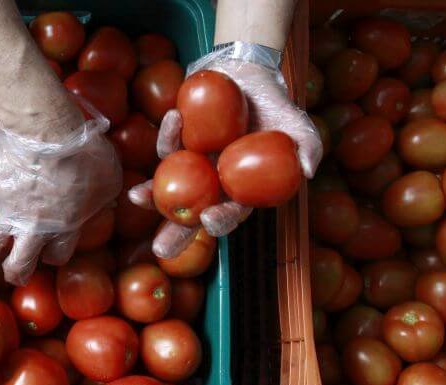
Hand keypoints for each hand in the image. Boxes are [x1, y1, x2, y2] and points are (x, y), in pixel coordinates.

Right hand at [0, 107, 121, 285]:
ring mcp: (8, 208)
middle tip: (16, 273)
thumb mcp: (110, 179)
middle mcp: (32, 226)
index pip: (56, 257)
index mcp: (64, 228)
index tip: (56, 249)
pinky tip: (0, 186)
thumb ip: (104, 198)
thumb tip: (104, 202)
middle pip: (17, 265)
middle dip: (16, 273)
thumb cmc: (84, 154)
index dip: (56, 255)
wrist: (45, 128)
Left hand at [129, 42, 321, 257]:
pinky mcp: (178, 142)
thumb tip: (308, 171)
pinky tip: (172, 118)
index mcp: (242, 188)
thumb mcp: (298, 123)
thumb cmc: (274, 104)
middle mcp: (214, 182)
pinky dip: (167, 135)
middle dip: (176, 233)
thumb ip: (308, 145)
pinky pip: (167, 145)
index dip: (222, 220)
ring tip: (137, 197)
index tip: (210, 220)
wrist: (247, 73)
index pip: (232, 212)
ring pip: (169, 187)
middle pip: (194, 214)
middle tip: (160, 250)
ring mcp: (193, 164)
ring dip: (151, 195)